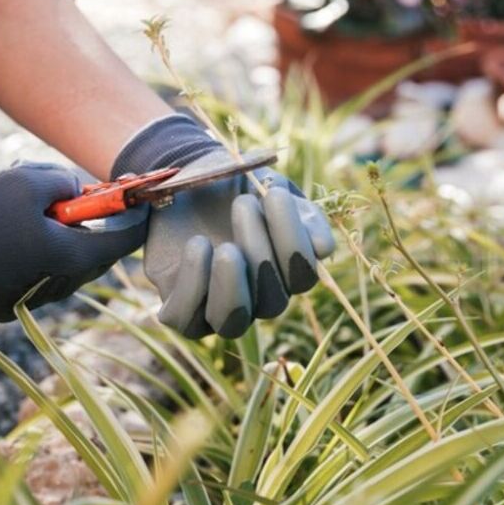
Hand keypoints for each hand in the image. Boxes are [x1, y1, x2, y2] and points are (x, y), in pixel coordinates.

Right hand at [0, 162, 146, 322]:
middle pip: (91, 254)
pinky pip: (34, 274)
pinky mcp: (4, 305)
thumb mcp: (24, 181)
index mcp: (71, 259)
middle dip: (91, 225)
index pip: (122, 242)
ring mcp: (30, 300)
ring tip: (27, 207)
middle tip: (78, 199)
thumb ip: (62, 181)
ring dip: (58, 236)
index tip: (143, 202)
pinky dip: (34, 252)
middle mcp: (57, 286)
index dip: (136, 219)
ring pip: (61, 264)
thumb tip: (74, 189)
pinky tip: (3, 231)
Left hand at [111, 114, 334, 338]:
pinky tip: (198, 244)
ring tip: (225, 246)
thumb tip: (322, 248)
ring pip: (232, 324)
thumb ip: (301, 212)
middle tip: (242, 204)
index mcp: (283, 271)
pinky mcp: (180, 308)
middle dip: (260, 253)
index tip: (275, 194)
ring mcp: (216, 307)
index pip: (302, 277)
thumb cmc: (233, 186)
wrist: (182, 180)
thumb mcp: (271, 187)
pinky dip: (193, 286)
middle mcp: (255, 297)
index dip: (294, 242)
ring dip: (231, 285)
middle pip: (272, 302)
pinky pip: (187, 321)